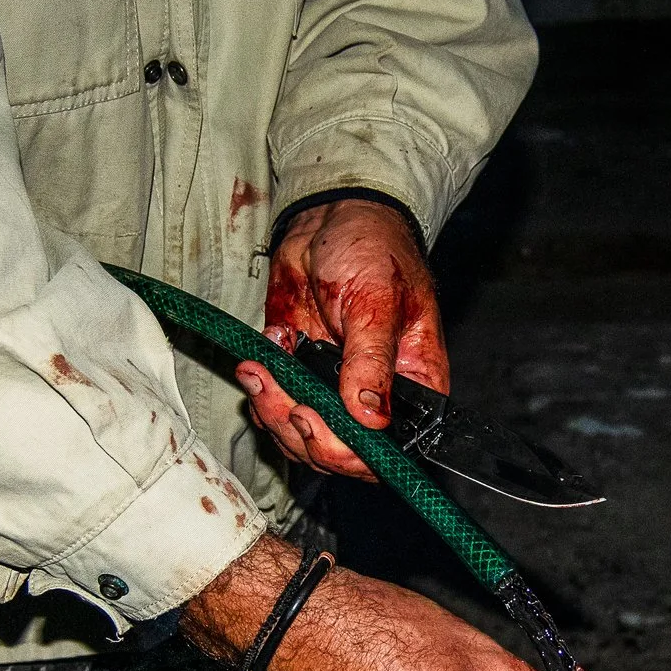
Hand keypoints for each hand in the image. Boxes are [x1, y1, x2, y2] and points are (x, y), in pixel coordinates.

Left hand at [239, 197, 447, 481]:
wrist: (330, 217)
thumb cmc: (374, 249)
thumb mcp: (378, 301)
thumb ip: (372, 360)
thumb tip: (370, 415)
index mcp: (412, 386)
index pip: (390, 449)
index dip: (350, 452)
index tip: (314, 421)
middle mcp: (375, 398)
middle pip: (340, 454)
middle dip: (302, 433)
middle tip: (281, 397)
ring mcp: (334, 391)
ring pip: (302, 439)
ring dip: (274, 414)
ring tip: (259, 374)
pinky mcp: (299, 377)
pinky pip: (276, 410)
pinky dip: (261, 395)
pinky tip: (258, 365)